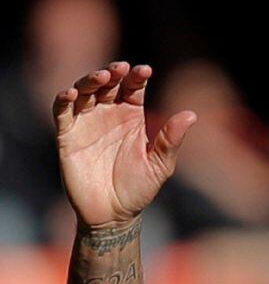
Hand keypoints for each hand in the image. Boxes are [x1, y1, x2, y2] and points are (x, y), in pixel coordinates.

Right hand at [52, 61, 196, 228]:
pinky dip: (64, 99)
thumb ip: (171, 140)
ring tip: (101, 77)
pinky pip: (62, 112)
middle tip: (120, 68)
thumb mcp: (160, 165)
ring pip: (84, 91)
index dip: (137, 76)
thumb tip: (191, 114)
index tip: (145, 70)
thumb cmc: (138, 189)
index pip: (133, 88)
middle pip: (108, 84)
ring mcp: (86, 122)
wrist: (113, 215)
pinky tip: (72, 94)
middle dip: (113, 72)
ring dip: (90, 80)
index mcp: (132, 117)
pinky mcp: (67, 135)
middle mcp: (108, 115)